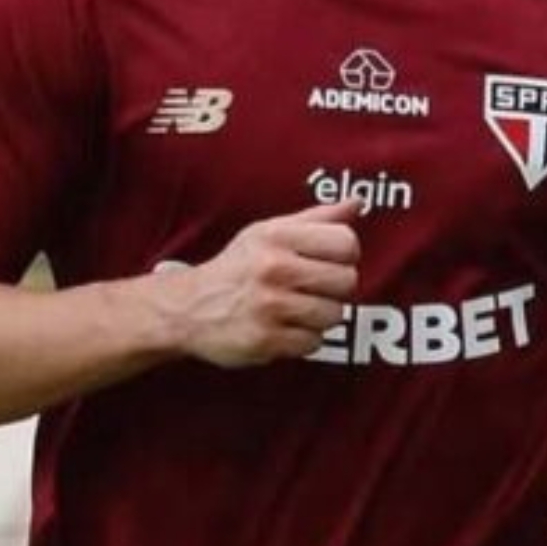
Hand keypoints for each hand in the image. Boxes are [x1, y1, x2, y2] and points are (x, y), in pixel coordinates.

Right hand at [161, 201, 359, 366]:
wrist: (188, 307)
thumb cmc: (238, 267)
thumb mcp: (269, 232)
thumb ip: (316, 219)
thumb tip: (358, 202)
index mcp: (277, 237)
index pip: (346, 243)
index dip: (346, 255)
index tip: (331, 261)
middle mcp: (273, 269)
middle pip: (347, 281)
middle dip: (335, 288)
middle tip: (314, 289)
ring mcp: (269, 307)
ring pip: (334, 315)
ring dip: (321, 316)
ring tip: (298, 310)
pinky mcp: (265, 341)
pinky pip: (313, 343)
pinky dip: (304, 339)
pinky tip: (285, 328)